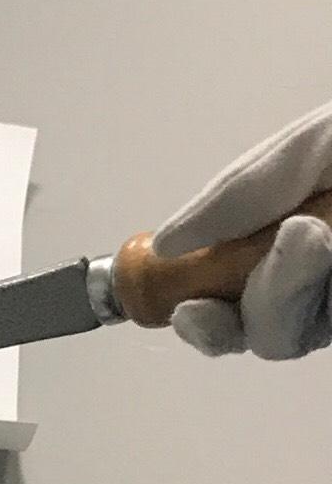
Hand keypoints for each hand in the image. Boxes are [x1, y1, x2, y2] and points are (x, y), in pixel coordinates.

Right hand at [154, 102, 331, 358]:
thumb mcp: (313, 146)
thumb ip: (239, 193)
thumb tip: (167, 241)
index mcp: (292, 240)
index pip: (227, 296)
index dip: (194, 308)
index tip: (183, 305)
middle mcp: (320, 279)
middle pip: (254, 330)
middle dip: (253, 299)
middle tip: (292, 241)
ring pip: (285, 337)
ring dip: (285, 291)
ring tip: (320, 235)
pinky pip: (316, 326)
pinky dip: (307, 290)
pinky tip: (328, 243)